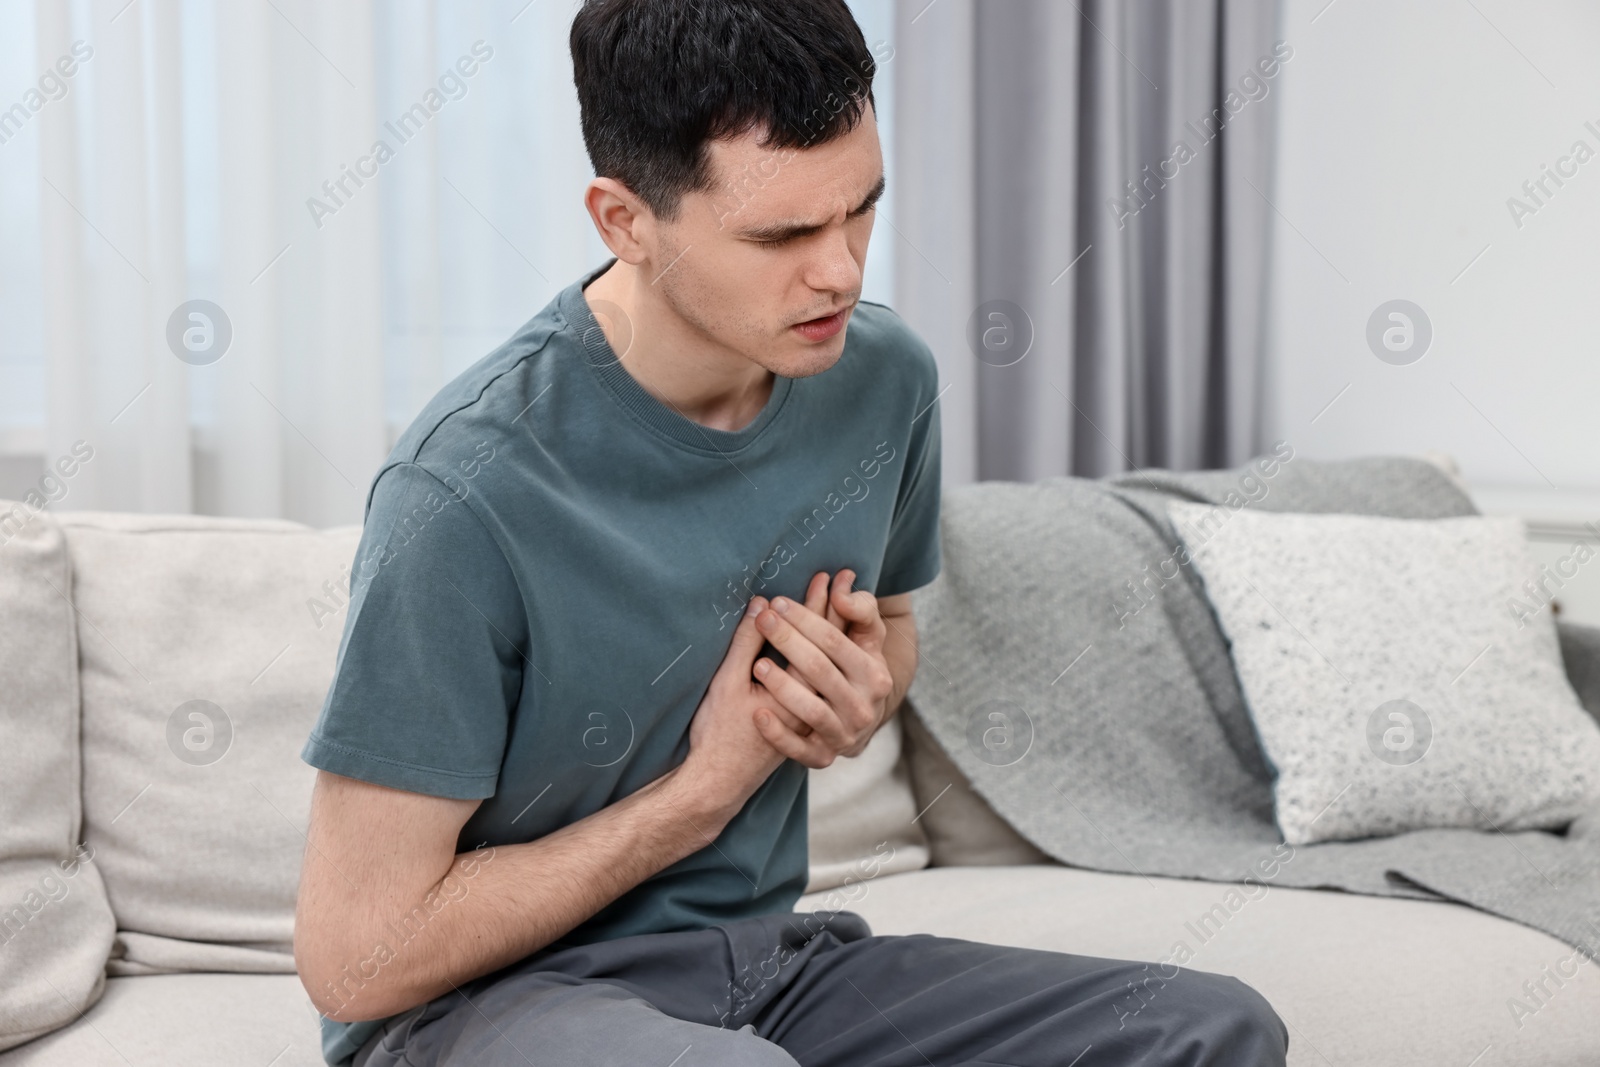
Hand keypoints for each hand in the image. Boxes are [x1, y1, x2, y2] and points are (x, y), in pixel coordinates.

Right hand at [682, 594, 837, 822]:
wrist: (719, 781)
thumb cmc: (718, 731)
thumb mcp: (728, 682)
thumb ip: (747, 643)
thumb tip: (762, 604)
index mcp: (796, 691)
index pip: (814, 639)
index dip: (815, 604)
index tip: (823, 576)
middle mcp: (814, 702)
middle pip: (831, 649)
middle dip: (830, 609)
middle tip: (836, 578)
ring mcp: (815, 714)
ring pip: (832, 665)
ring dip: (831, 629)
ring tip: (838, 598)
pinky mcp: (810, 721)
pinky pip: (826, 682)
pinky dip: (829, 656)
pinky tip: (829, 638)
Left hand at [751, 569, 893, 765]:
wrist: (857, 725)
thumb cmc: (855, 668)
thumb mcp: (866, 639)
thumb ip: (860, 610)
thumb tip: (842, 590)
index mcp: (874, 675)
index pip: (836, 641)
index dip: (807, 618)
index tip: (778, 602)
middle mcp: (864, 707)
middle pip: (820, 670)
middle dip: (788, 641)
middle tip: (762, 620)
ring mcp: (844, 734)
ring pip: (811, 710)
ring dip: (783, 687)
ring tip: (757, 665)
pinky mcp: (823, 757)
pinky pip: (799, 749)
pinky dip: (778, 734)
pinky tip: (758, 714)